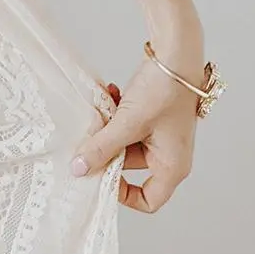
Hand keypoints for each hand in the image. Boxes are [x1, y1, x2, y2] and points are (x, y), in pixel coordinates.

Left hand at [71, 33, 204, 213]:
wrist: (176, 52)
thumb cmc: (163, 91)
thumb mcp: (128, 123)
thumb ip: (102, 147)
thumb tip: (78, 169)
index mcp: (172, 166)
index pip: (149, 200)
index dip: (123, 194)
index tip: (101, 175)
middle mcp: (169, 154)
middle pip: (130, 166)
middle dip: (108, 148)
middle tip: (91, 134)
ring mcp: (162, 134)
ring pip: (124, 141)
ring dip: (109, 126)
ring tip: (102, 108)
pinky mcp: (154, 115)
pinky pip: (128, 123)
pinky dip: (116, 112)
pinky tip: (110, 92)